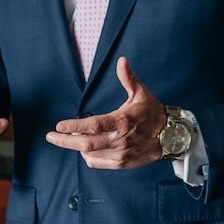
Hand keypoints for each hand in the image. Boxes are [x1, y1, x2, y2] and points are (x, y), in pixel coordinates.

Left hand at [46, 57, 167, 168]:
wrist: (171, 137)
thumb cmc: (153, 113)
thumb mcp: (141, 94)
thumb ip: (128, 78)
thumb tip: (121, 60)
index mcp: (122, 121)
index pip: (93, 125)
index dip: (74, 126)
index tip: (58, 126)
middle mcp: (120, 140)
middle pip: (86, 144)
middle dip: (65, 141)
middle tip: (51, 137)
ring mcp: (120, 154)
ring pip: (90, 154)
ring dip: (76, 147)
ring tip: (68, 138)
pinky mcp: (122, 163)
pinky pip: (98, 163)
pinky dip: (88, 157)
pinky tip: (84, 149)